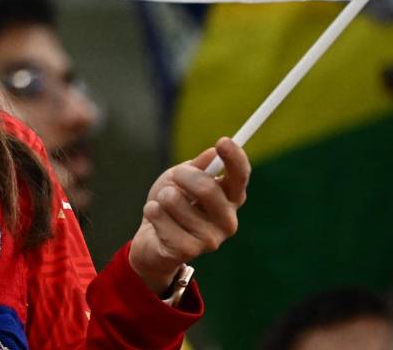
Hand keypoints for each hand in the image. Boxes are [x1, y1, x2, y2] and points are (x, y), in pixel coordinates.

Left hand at [128, 137, 250, 293]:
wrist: (152, 240)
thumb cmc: (172, 204)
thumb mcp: (182, 178)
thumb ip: (198, 166)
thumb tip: (212, 153)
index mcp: (230, 199)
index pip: (241, 176)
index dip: (235, 158)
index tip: (222, 141)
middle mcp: (227, 220)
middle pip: (208, 188)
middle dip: (183, 175)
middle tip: (175, 175)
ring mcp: (210, 239)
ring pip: (175, 200)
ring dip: (162, 197)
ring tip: (164, 207)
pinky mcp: (189, 251)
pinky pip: (160, 216)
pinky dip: (152, 211)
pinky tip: (156, 223)